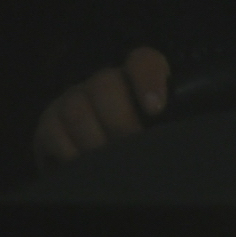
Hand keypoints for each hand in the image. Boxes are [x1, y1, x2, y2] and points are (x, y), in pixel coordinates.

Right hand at [34, 48, 170, 163]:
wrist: (106, 174)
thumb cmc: (145, 150)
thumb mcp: (163, 135)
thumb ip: (171, 128)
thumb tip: (185, 137)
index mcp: (138, 83)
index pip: (143, 62)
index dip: (148, 79)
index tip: (155, 110)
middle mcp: (104, 86)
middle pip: (105, 84)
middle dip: (120, 120)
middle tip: (132, 146)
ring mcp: (74, 101)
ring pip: (77, 108)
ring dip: (95, 140)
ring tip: (111, 164)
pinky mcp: (50, 123)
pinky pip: (53, 130)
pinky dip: (70, 152)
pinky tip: (84, 165)